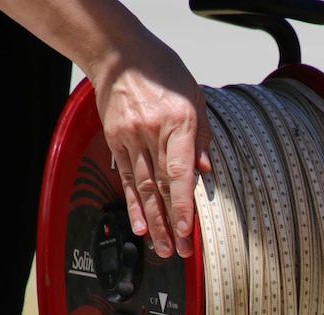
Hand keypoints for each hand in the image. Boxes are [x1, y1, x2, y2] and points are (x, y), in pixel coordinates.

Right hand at [92, 38, 211, 258]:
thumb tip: (207, 173)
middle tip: (180, 251)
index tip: (186, 228)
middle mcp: (152, 134)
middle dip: (170, 223)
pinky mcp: (117, 141)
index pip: (179, 171)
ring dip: (152, 221)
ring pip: (142, 188)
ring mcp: (131, 138)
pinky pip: (125, 178)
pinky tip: (139, 226)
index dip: (182, 203)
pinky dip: (133, 204)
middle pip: (160, 186)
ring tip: (162, 248)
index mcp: (178, 122)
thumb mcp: (196, 98)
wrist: (121, 55)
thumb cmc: (164, 73)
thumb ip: (203, 138)